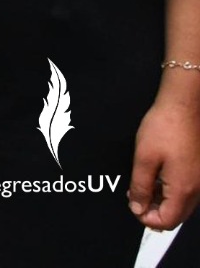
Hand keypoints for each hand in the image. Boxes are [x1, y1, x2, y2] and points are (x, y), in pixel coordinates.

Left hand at [128, 91, 199, 229]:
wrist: (183, 106)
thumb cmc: (165, 126)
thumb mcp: (144, 157)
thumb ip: (140, 186)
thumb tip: (138, 207)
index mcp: (184, 189)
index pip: (167, 221)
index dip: (146, 218)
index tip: (133, 206)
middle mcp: (197, 189)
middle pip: (176, 216)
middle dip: (154, 211)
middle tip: (136, 197)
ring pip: (181, 204)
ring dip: (162, 201)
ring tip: (142, 185)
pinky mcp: (199, 170)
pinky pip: (186, 190)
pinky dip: (170, 190)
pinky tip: (156, 177)